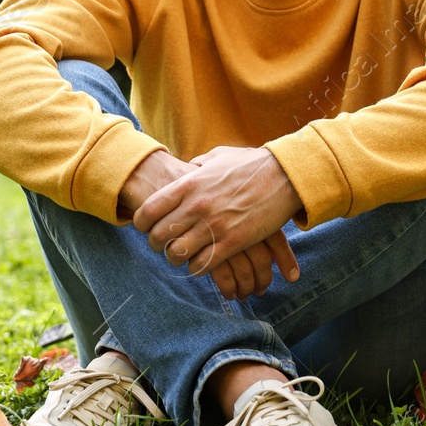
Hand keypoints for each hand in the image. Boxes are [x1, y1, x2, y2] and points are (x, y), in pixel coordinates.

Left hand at [132, 146, 302, 296]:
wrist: (285, 176)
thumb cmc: (251, 165)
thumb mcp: (218, 157)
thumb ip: (198, 165)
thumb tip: (187, 168)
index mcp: (189, 184)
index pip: (148, 210)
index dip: (141, 223)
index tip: (147, 227)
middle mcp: (197, 205)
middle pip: (158, 236)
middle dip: (156, 245)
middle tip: (162, 245)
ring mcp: (214, 225)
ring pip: (177, 254)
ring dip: (176, 258)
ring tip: (182, 256)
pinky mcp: (233, 242)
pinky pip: (203, 264)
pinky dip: (197, 268)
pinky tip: (201, 262)